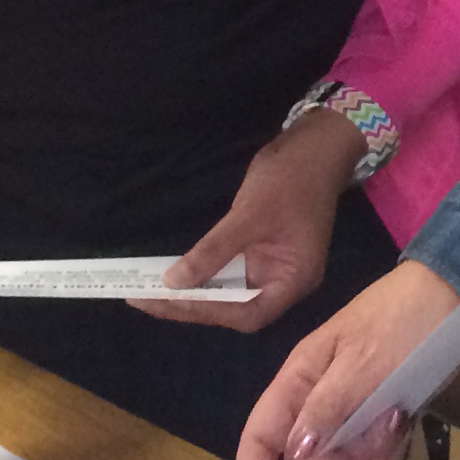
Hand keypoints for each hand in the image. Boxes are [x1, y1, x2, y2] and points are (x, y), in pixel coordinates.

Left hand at [141, 109, 363, 332]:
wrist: (314, 146)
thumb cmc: (291, 180)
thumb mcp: (250, 215)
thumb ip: (214, 251)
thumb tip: (172, 283)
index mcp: (295, 280)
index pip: (251, 314)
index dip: (210, 312)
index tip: (172, 301)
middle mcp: (284, 281)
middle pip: (236, 309)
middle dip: (192, 306)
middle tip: (146, 300)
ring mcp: (272, 267)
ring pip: (228, 293)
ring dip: (192, 294)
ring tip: (149, 293)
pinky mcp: (259, 253)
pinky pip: (227, 272)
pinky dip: (200, 274)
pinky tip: (173, 275)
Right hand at [233, 259, 459, 459]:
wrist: (450, 296)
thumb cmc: (403, 319)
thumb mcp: (365, 362)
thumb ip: (328, 408)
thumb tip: (295, 455)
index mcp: (299, 380)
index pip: (259, 437)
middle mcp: (314, 400)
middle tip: (378, 450)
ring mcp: (345, 410)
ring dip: (369, 458)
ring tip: (397, 424)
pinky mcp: (373, 417)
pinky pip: (369, 455)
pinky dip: (386, 451)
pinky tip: (404, 426)